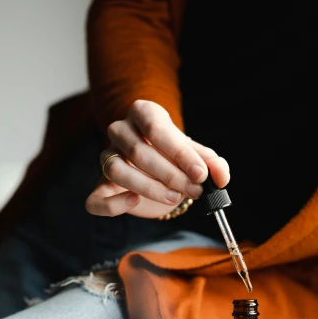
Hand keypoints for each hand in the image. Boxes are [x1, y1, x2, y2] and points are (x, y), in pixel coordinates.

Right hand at [85, 100, 229, 218]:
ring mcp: (107, 158)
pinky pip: (96, 198)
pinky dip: (114, 204)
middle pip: (138, 152)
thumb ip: (211, 164)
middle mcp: (120, 131)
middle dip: (171, 175)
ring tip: (174, 198)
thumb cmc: (176, 159)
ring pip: (117, 171)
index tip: (201, 174)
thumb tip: (221, 177)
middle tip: (195, 190)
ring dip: (149, 188)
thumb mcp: (197, 157)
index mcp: (143, 114)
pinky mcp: (101, 186)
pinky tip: (134, 201)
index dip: (180, 154)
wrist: (159, 173)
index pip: (157, 130)